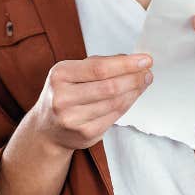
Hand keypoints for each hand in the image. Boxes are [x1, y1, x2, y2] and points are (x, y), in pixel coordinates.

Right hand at [31, 53, 153, 150]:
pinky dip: (127, 104)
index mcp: (60, 75)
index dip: (126, 64)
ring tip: (143, 82)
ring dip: (134, 91)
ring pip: (114, 103)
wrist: (46, 129)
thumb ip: (98, 65)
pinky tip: (132, 96)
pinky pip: (114, 117)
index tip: (145, 59)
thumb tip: (130, 59)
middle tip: (147, 72)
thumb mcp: (71, 73)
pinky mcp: (85, 134)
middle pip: (109, 87)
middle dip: (134, 78)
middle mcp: (63, 98)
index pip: (99, 68)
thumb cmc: (64, 93)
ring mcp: (73, 119)